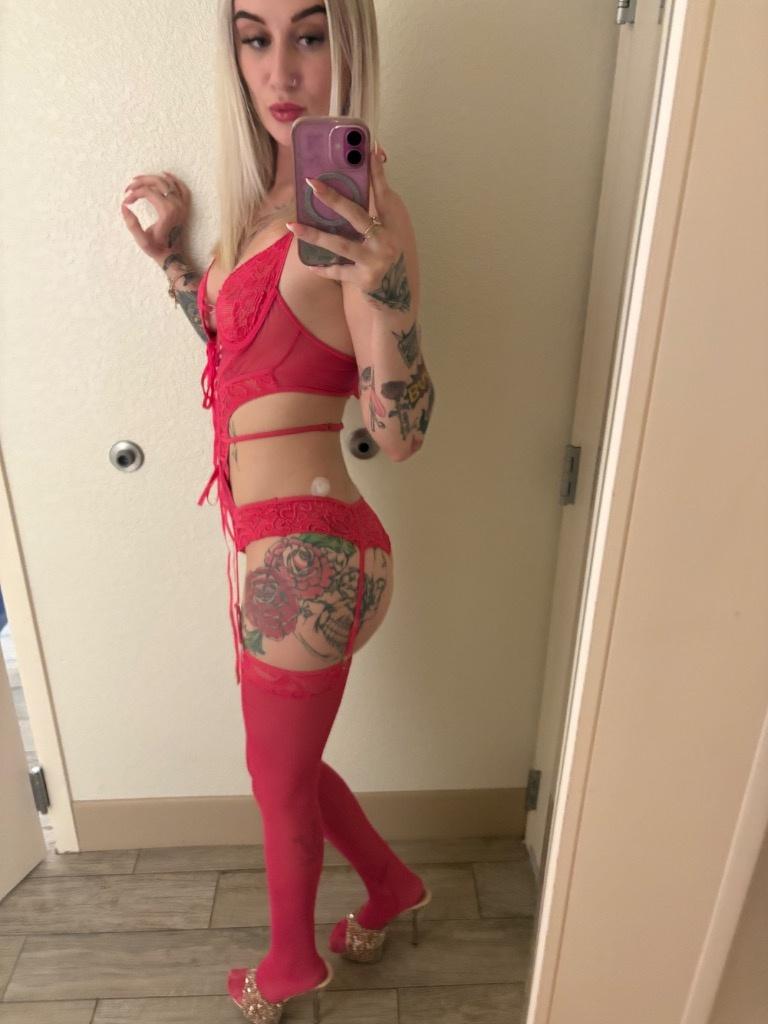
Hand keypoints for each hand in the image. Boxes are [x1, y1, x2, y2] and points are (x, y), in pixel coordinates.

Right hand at [120, 170, 190, 263]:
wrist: (173, 257)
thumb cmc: (157, 249)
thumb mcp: (141, 240)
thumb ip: (132, 223)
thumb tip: (124, 206)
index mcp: (166, 212)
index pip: (148, 192)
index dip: (134, 194)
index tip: (126, 201)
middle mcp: (176, 206)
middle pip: (158, 182)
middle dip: (141, 182)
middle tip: (130, 187)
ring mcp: (182, 206)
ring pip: (169, 183)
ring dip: (153, 178)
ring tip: (139, 180)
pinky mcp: (185, 208)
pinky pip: (183, 189)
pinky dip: (174, 180)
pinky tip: (165, 175)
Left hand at [287, 142, 403, 289]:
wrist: (393, 295)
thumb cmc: (382, 256)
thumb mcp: (384, 232)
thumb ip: (373, 211)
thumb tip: (361, 179)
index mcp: (391, 225)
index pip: (383, 194)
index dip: (377, 173)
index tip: (370, 151)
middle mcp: (385, 241)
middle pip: (356, 216)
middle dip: (334, 199)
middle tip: (313, 183)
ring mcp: (375, 261)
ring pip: (340, 245)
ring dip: (314, 235)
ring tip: (293, 225)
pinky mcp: (364, 279)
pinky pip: (337, 271)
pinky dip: (323, 269)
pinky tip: (310, 264)